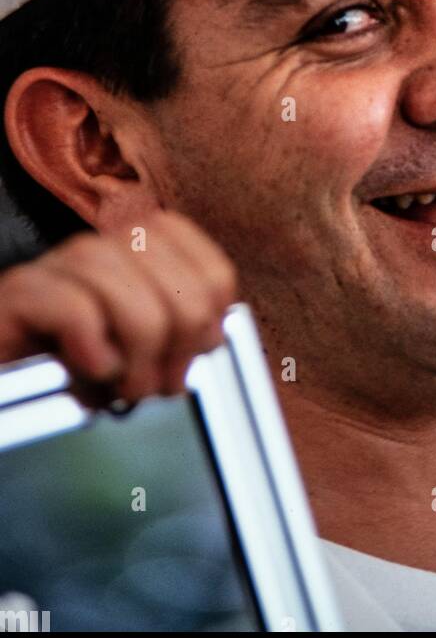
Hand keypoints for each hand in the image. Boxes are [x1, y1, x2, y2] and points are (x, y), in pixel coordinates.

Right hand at [0, 210, 237, 407]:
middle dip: (177, 345)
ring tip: (122, 387)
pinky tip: (89, 369)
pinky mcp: (19, 294)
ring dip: (136, 356)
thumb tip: (213, 336)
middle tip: (154, 384)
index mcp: (138, 254)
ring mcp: (57, 268)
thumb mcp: (135, 353)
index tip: (191, 356)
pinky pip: (75, 308)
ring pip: (128, 289)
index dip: (211, 320)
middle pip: (179, 282)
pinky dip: (92, 349)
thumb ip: (178, 335)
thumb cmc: (65, 369)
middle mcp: (101, 250)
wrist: (7, 380)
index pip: (211, 268)